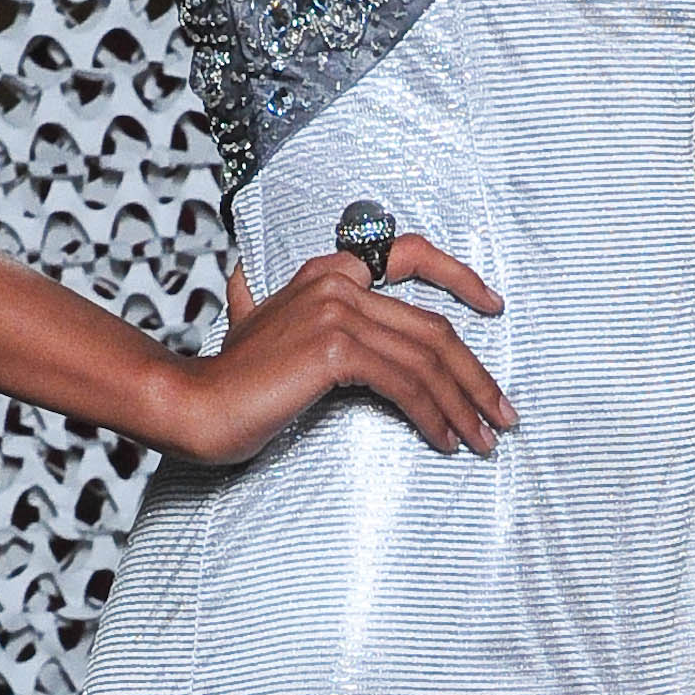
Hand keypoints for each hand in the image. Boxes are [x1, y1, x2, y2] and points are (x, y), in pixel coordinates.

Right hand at [165, 235, 515, 465]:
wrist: (193, 405)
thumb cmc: (230, 381)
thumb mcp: (254, 328)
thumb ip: (267, 306)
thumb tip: (255, 290)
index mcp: (326, 272)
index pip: (409, 254)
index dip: (460, 277)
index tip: (493, 307)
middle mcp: (336, 283)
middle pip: (433, 328)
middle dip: (476, 377)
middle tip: (501, 415)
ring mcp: (336, 312)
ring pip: (426, 360)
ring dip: (464, 405)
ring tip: (481, 440)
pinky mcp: (334, 349)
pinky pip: (404, 384)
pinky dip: (432, 414)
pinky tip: (444, 439)